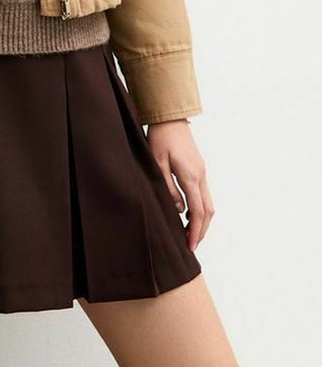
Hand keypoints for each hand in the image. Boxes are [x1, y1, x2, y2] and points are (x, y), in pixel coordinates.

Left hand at [145, 119, 214, 251]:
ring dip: (202, 222)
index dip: (195, 231)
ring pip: (209, 204)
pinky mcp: (199, 170)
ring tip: (190, 235)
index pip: (198, 211)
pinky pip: (204, 195)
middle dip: (201, 231)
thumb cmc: (160, 139)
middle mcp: (200, 176)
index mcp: (190, 176)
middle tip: (191, 246)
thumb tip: (179, 210)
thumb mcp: (157, 164)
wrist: (170, 119)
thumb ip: (167, 188)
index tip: (190, 246)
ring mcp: (202, 173)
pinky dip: (200, 210)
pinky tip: (190, 216)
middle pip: (208, 211)